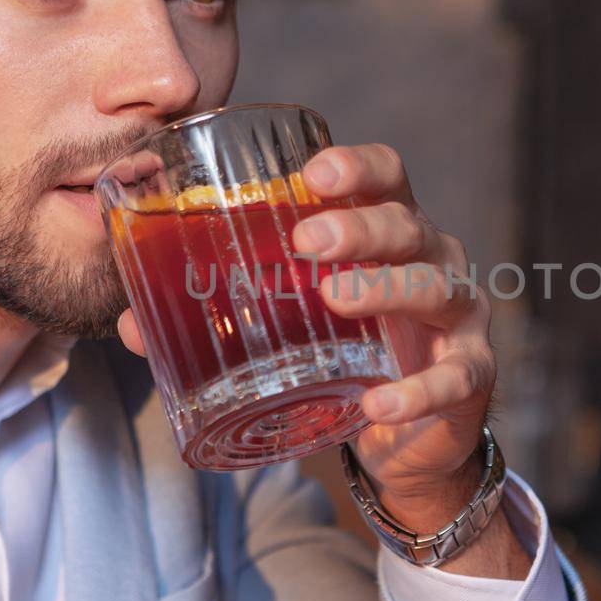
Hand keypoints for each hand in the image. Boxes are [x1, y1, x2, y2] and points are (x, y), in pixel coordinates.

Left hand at [116, 143, 499, 534]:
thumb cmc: (344, 352)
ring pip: (435, 286)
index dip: (356, 166)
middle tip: (305, 240)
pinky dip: (417, 391)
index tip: (312, 172)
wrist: (408, 435)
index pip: (386, 176)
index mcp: (387, 230)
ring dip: (385, 288)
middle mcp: (433, 258)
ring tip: (335, 297)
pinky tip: (380, 404)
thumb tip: (131, 322)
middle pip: (408, 223)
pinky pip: (453, 377)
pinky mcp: (470, 374)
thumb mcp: (290, 322)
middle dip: (358, 226)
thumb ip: (215, 314)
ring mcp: (458, 316)